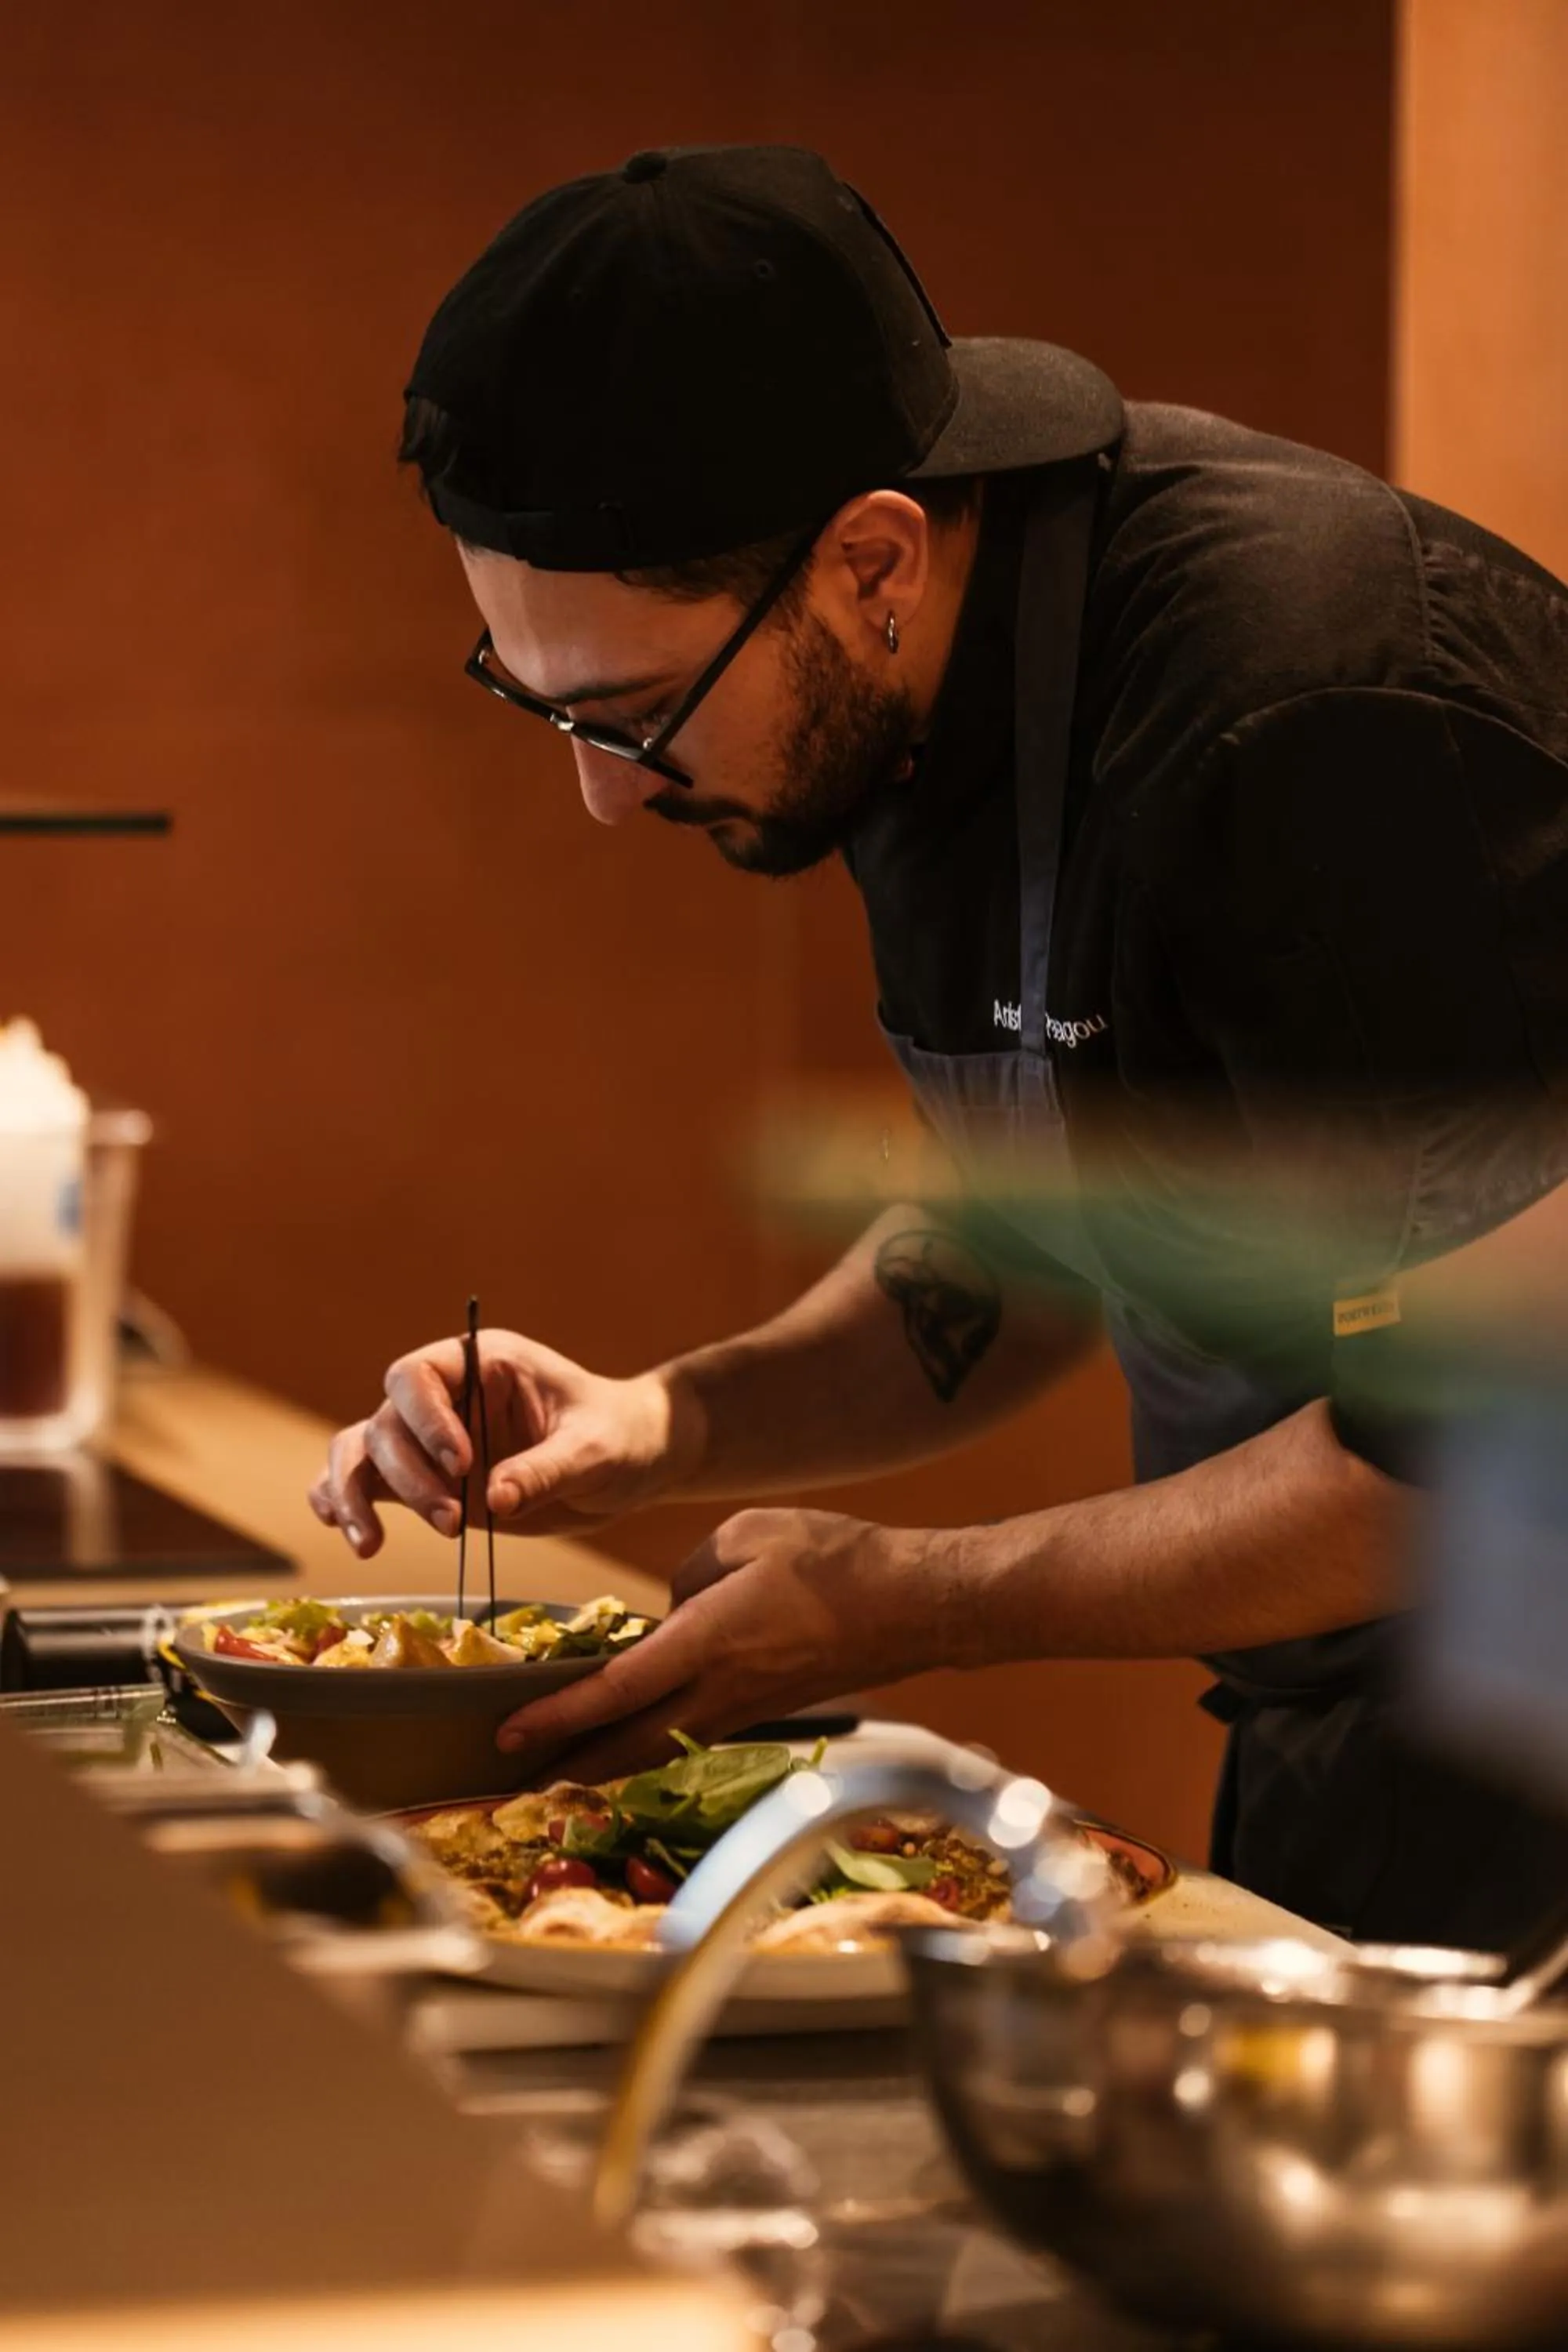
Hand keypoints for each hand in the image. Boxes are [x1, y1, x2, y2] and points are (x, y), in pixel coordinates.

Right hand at [307, 1329, 703, 1557]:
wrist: (631, 1462)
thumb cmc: (620, 1436)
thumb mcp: (597, 1450)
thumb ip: (546, 1469)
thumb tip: (495, 1500)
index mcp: (483, 1364)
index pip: (418, 1375)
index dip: (425, 1420)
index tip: (460, 1464)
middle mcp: (447, 1397)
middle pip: (388, 1422)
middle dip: (409, 1476)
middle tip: (452, 1523)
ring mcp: (431, 1440)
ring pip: (363, 1451)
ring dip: (355, 1494)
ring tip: (370, 1545)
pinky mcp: (427, 1481)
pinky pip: (364, 1482)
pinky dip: (342, 1501)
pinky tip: (344, 1530)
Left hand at [494, 1507, 956, 1781]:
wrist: (912, 1604)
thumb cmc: (834, 1559)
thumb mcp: (745, 1537)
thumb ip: (691, 1573)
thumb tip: (671, 1607)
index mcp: (707, 1643)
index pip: (615, 1691)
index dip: (556, 1715)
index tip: (507, 1732)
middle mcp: (721, 1691)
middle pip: (628, 1748)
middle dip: (567, 1768)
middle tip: (514, 1781)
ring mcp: (746, 1710)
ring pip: (660, 1751)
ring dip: (607, 1764)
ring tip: (560, 1769)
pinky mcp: (765, 1712)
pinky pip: (693, 1738)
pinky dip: (650, 1746)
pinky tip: (634, 1737)